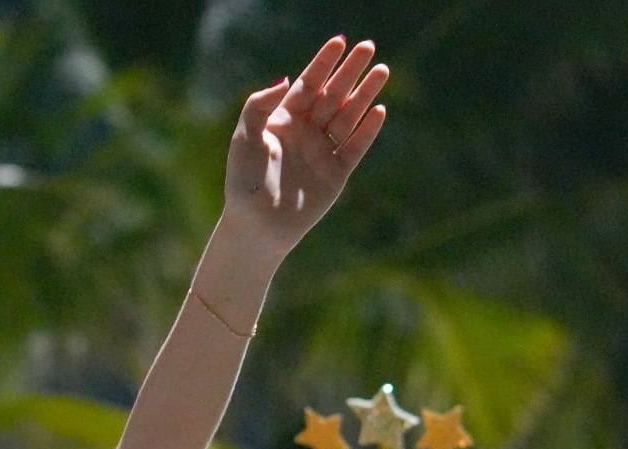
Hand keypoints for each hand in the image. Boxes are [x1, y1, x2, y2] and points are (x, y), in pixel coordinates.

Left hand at [222, 36, 387, 258]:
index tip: (339, 41)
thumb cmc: (244, 183)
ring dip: (364, 94)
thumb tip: (286, 79)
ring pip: (347, 116)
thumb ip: (258, 107)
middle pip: (331, 95)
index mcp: (282, 122)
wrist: (256, 227)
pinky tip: (379, 111)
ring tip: (382, 70)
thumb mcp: (244, 140)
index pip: (307, 85)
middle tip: (368, 46)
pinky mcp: (335, 175)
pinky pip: (355, 147)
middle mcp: (305, 134)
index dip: (323, 63)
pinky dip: (367, 130)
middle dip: (350, 71)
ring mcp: (322, 153)